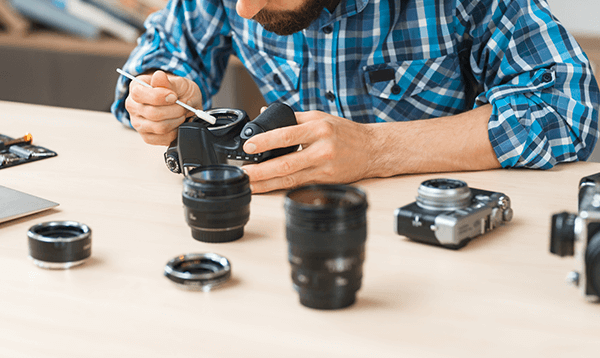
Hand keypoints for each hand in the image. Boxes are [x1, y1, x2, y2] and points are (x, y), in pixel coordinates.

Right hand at [124, 70, 202, 144]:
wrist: (183, 102)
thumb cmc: (177, 91)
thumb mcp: (177, 82)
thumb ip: (168, 82)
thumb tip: (159, 76)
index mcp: (136, 88)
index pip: (139, 94)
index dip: (159, 96)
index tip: (174, 96)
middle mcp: (133, 107)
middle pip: (152, 113)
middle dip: (174, 110)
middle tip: (184, 106)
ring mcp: (138, 124)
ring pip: (159, 127)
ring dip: (177, 121)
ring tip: (182, 114)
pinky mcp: (148, 137)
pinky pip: (164, 139)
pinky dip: (176, 131)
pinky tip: (178, 123)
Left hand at [241, 110, 377, 192]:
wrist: (372, 150)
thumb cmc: (346, 132)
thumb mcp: (320, 117)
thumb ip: (293, 117)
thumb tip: (266, 114)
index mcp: (319, 129)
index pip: (287, 135)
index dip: (266, 141)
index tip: (250, 146)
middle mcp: (322, 150)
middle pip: (286, 163)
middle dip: (262, 171)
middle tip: (245, 172)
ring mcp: (324, 169)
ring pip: (291, 179)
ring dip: (267, 183)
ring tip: (250, 184)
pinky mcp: (325, 182)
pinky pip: (299, 185)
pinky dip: (282, 187)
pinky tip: (268, 188)